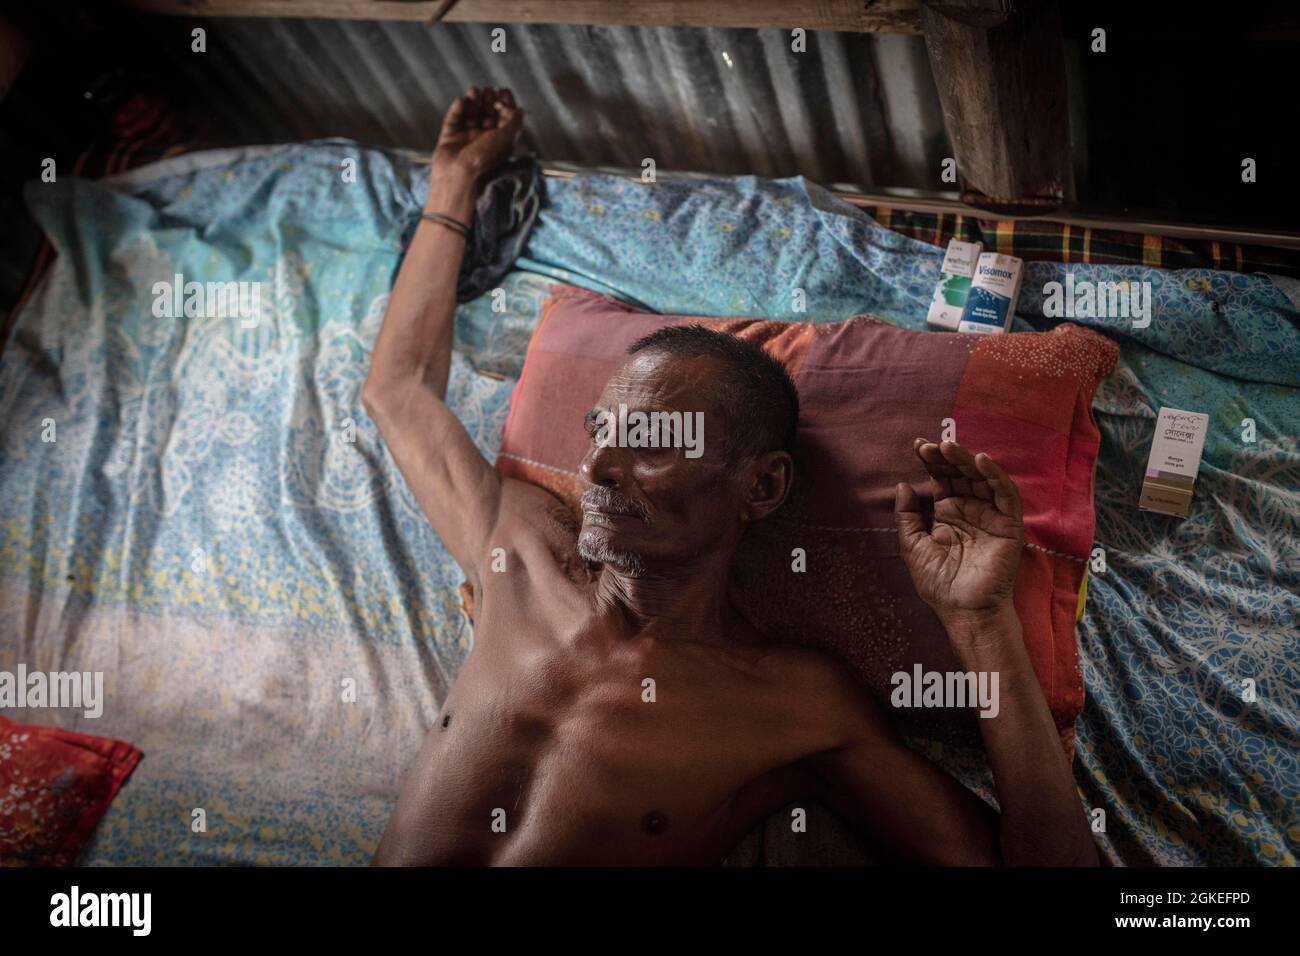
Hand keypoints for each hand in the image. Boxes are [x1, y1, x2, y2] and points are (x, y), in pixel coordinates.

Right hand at [431, 86, 523, 181]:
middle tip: (488, 91)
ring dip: (473, 101)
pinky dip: (457, 108)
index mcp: (499, 142)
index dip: (505, 104)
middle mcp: (483, 140)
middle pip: (487, 114)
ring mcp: (466, 138)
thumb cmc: (485, 160)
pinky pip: (453, 119)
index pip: (504, 118)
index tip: (503, 91)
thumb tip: (520, 109)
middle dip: (488, 100)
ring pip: (470, 114)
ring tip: (474, 91)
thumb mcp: (506, 138)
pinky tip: (461, 101)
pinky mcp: (450, 138)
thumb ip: (514, 122)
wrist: (459, 176)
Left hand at [894, 439, 1023, 629]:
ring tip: (950, 447)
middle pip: (960, 473)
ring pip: (982, 478)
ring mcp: (990, 515)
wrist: (964, 611)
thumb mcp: (913, 546)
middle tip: (932, 445)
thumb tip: (901, 485)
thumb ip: (907, 516)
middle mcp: (970, 509)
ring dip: (967, 460)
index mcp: (948, 513)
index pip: (941, 479)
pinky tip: (980, 461)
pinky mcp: (1009, 524)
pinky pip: (1005, 494)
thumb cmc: (939, 584)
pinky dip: (995, 476)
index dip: (931, 461)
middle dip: (946, 457)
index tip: (918, 445)